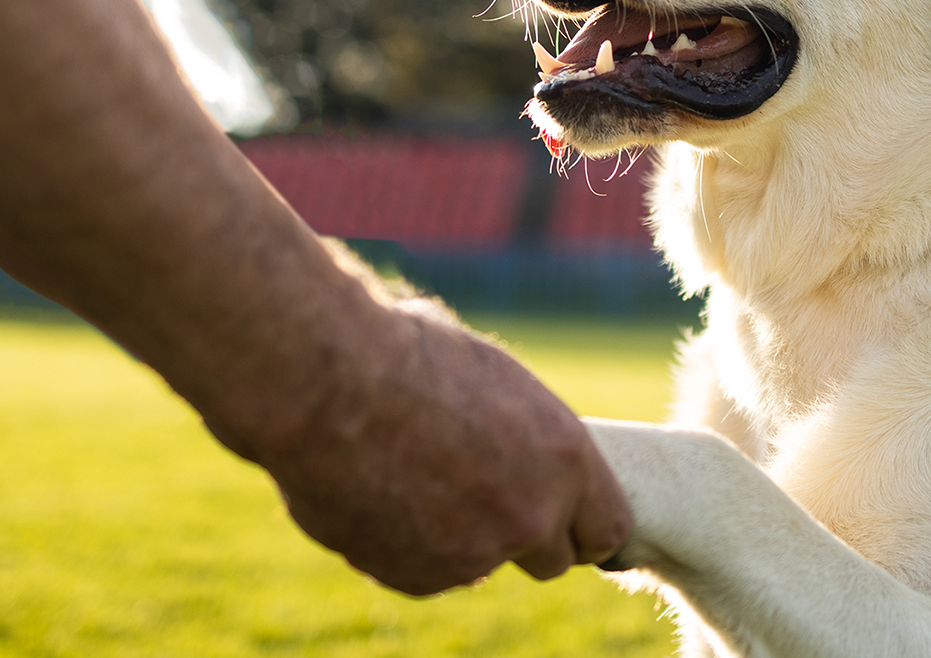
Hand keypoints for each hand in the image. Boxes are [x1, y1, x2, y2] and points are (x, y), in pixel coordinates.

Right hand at [222, 293, 632, 595]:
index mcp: (565, 458)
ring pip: (477, 562)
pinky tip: (371, 489)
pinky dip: (402, 542)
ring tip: (405, 471)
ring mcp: (472, 556)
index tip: (560, 512)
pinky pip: (420, 569)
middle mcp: (529, 517)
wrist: (323, 383)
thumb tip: (508, 441)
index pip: (607, 527)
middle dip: (522, 534)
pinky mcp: (414, 577)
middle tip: (480, 494)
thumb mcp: (484, 374)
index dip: (580, 520)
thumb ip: (513, 430)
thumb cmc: (400, 351)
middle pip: (551, 559)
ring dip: (455, 534)